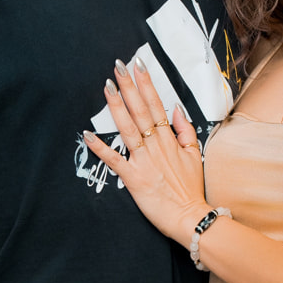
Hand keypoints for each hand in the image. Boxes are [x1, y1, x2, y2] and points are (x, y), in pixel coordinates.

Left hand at [83, 58, 207, 245]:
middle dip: (129, 86)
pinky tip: (88, 133)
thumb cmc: (190, 189)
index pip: (156, 105)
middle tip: (119, 66)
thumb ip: (185, 131)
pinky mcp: (133, 178)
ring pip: (128, 129)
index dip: (146, 84)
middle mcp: (156, 146)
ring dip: (117, 107)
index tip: (138, 65)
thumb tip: (176, 109)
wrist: (190, 217)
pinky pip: (114, 160)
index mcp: (169, 140)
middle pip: (141, 111)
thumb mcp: (195, 155)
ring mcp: (144, 161)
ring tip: (108, 87)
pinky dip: (100, 147)